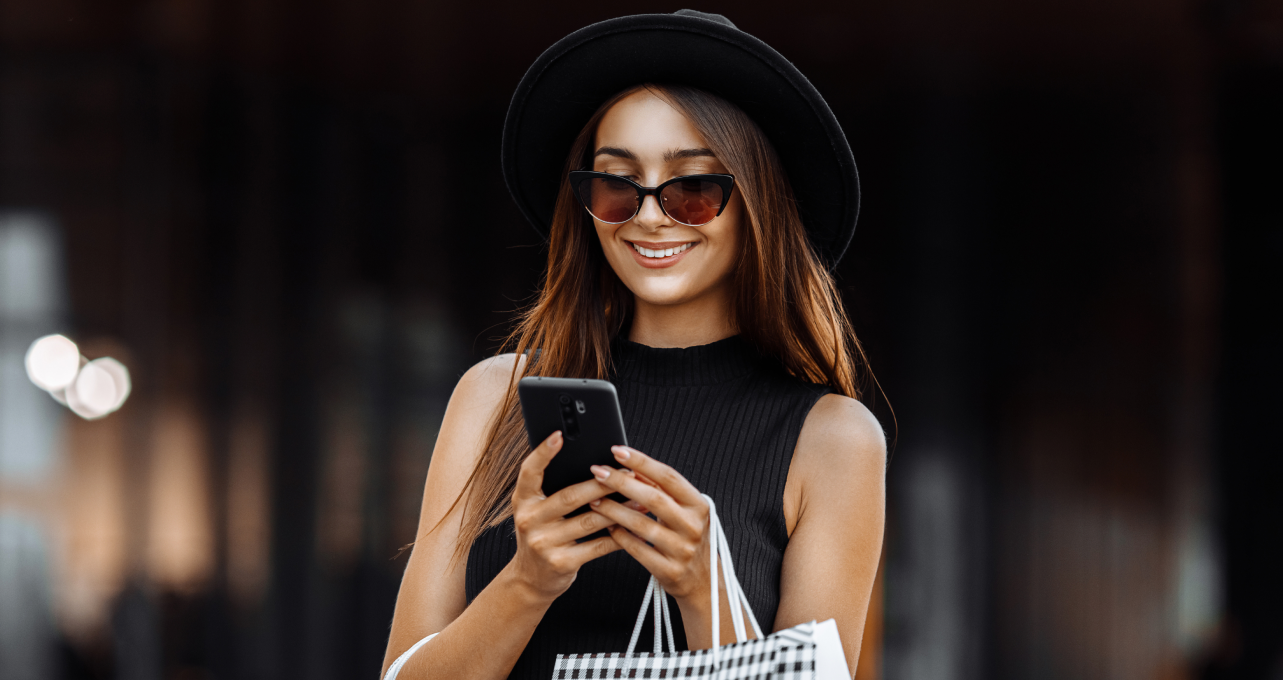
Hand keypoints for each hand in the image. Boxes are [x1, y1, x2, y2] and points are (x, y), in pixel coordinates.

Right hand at [509, 431, 622, 600]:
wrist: (531, 579)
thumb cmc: (543, 535)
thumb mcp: (538, 511)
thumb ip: (553, 490)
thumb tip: (594, 466)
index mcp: (523, 501)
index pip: (529, 471)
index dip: (543, 452)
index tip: (558, 434)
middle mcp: (529, 520)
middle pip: (570, 496)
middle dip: (603, 483)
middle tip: (627, 472)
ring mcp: (544, 543)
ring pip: (589, 520)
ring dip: (619, 509)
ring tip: (640, 499)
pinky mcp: (561, 562)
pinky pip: (597, 546)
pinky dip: (618, 536)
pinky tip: (634, 528)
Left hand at [588, 446, 710, 601]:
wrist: (703, 582)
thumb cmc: (688, 539)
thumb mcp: (685, 512)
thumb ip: (663, 491)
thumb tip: (633, 466)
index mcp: (699, 505)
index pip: (668, 476)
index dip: (642, 461)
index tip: (618, 451)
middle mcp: (693, 526)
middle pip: (654, 498)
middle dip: (622, 482)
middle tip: (598, 472)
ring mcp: (682, 550)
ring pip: (642, 525)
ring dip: (614, 510)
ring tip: (595, 500)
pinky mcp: (669, 570)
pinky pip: (638, 550)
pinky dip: (620, 536)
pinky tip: (607, 527)